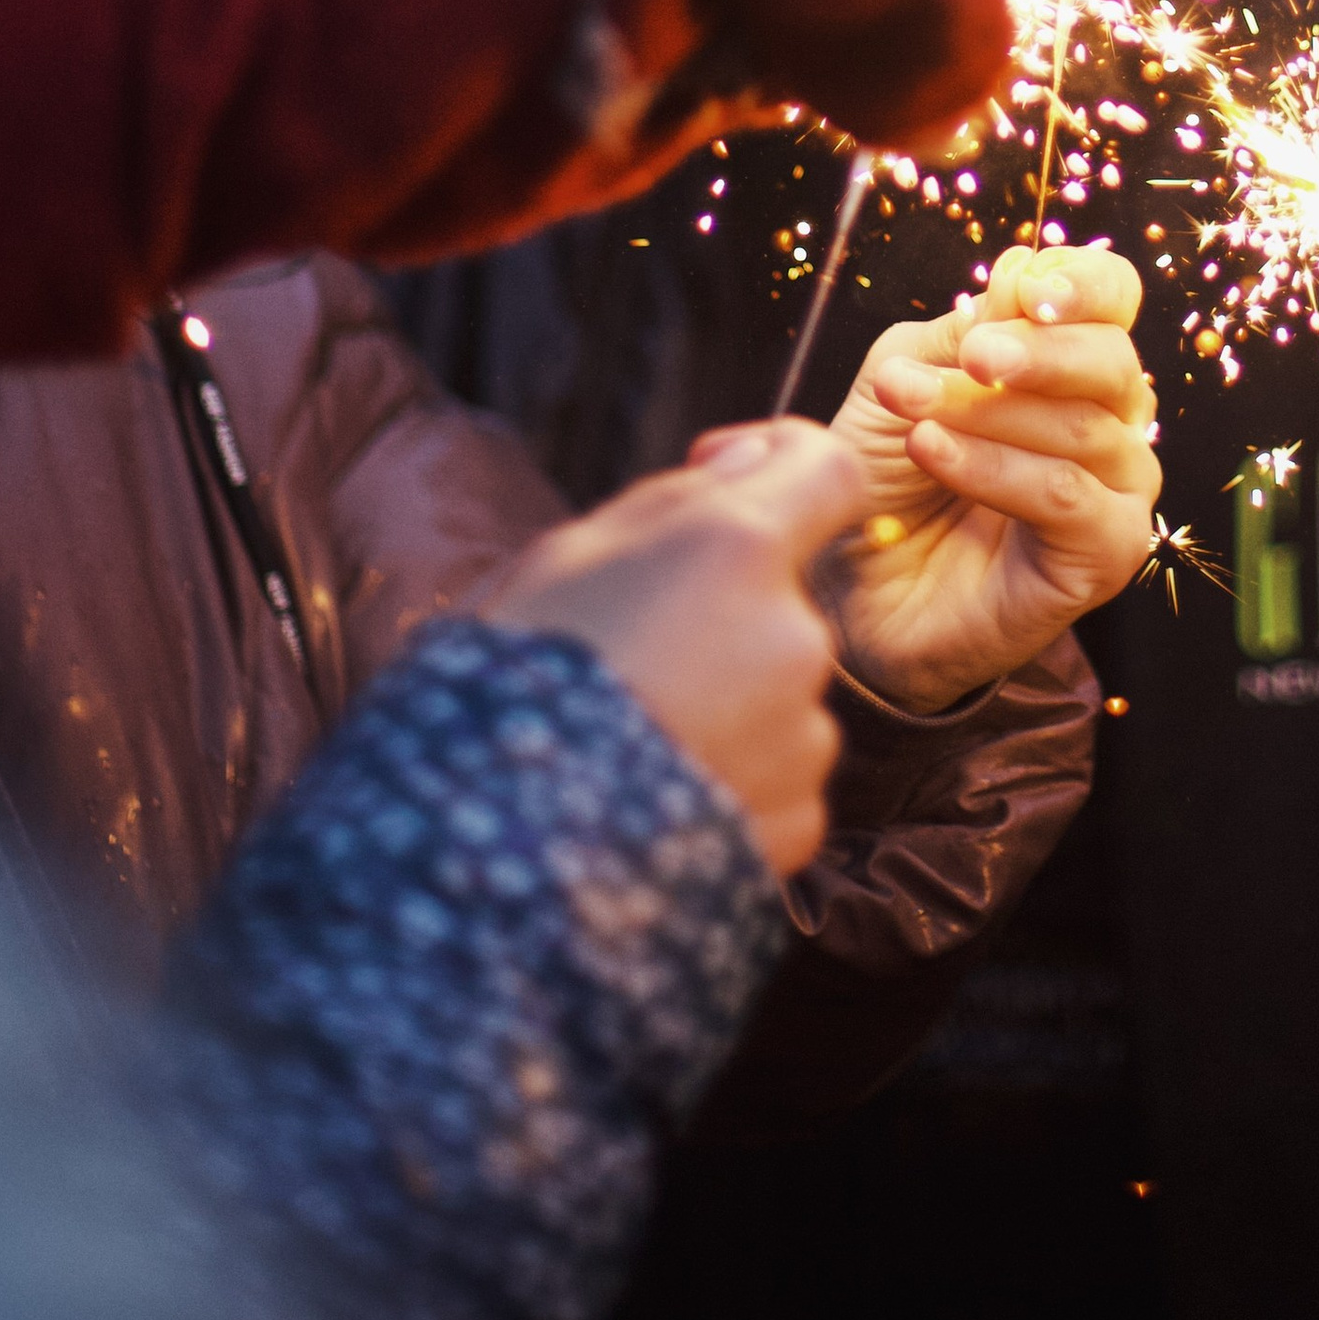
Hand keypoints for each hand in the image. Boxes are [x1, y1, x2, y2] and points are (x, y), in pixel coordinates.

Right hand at [486, 417, 863, 874]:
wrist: (490, 857)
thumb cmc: (507, 686)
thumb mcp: (563, 555)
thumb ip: (676, 500)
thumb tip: (755, 462)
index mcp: (736, 547)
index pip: (828, 472)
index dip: (787, 466)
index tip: (736, 484)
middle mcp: (793, 634)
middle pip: (785, 596)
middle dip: (724, 612)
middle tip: (628, 659)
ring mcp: (802, 735)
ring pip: (781, 692)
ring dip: (730, 704)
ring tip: (633, 743)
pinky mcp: (796, 820)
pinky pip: (780, 778)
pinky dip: (734, 782)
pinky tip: (656, 798)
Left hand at [825, 242, 1161, 711]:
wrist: (851, 589)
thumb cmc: (883, 480)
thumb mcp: (904, 381)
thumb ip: (963, 332)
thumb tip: (1024, 268)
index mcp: (1071, 366)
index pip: (1114, 300)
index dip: (1085, 284)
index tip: (1028, 286)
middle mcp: (1111, 423)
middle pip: (1112, 361)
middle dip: (1034, 351)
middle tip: (971, 355)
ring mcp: (1116, 493)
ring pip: (1084, 428)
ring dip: (989, 413)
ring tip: (914, 416)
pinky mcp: (1105, 556)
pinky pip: (1065, 496)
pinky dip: (995, 468)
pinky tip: (934, 453)